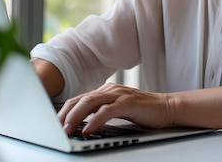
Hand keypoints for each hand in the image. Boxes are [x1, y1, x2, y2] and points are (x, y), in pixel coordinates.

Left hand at [57, 83, 172, 135]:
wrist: (168, 107)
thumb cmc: (142, 111)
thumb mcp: (117, 110)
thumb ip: (101, 112)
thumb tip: (81, 124)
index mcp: (104, 92)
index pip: (78, 99)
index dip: (64, 111)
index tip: (53, 125)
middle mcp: (109, 90)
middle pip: (80, 99)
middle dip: (65, 115)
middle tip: (55, 129)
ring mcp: (119, 94)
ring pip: (91, 102)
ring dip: (76, 117)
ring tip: (67, 130)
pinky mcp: (129, 102)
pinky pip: (108, 111)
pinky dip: (96, 120)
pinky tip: (88, 129)